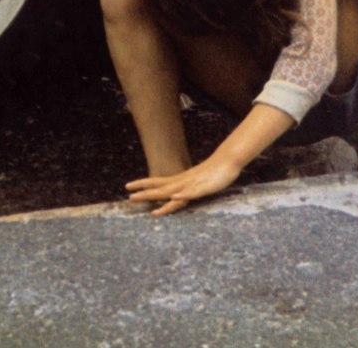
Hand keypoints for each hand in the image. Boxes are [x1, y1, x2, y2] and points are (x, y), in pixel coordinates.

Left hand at [125, 157, 240, 216]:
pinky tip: (175, 196)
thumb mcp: (198, 180)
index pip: (158, 182)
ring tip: (146, 197)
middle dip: (145, 193)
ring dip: (158, 195)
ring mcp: (194, 184)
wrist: (230, 160)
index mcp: (181, 179)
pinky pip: (193, 192)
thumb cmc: (215, 171)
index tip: (127, 186)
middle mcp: (184, 181)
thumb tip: (177, 192)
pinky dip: (183, 194)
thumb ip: (187, 186)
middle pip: (162, 188)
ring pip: (173, 191)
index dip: (143, 184)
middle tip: (129, 197)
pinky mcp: (204, 187)